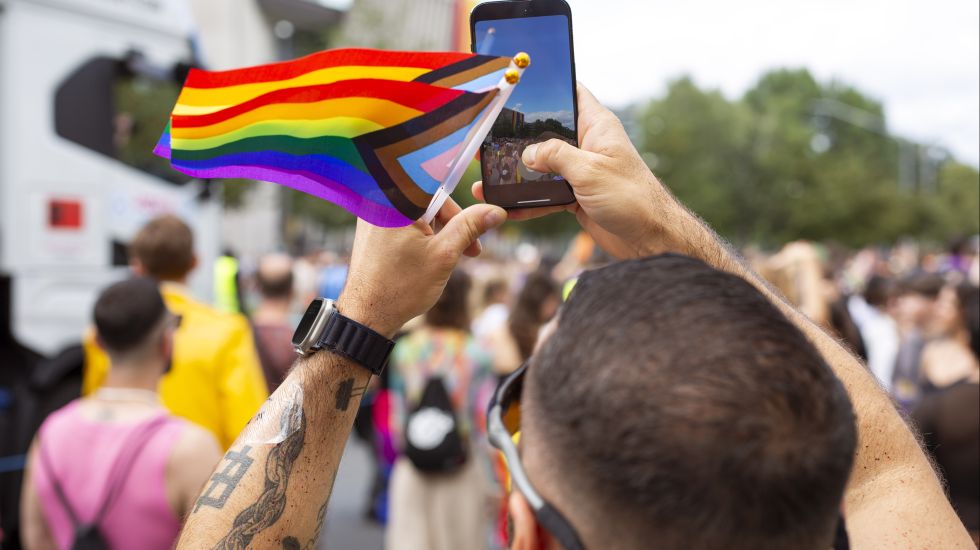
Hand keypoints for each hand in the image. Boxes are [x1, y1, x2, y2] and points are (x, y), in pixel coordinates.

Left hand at [338, 199, 505, 336]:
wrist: (367, 315)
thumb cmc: (400, 287)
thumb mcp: (444, 254)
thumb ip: (470, 227)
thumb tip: (495, 211)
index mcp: (394, 200)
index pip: (437, 182)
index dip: (459, 203)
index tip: (477, 219)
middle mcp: (378, 201)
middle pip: (429, 198)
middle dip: (452, 222)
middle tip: (470, 249)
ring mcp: (373, 215)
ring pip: (419, 211)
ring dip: (439, 231)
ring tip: (449, 258)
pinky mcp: (372, 229)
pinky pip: (404, 221)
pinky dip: (421, 235)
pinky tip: (429, 257)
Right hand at [473, 84, 695, 259]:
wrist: (650, 239)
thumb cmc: (631, 197)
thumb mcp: (589, 171)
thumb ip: (556, 156)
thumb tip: (527, 153)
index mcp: (596, 126)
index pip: (571, 93)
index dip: (548, 86)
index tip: (516, 86)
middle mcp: (587, 144)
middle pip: (547, 133)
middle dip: (518, 138)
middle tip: (487, 138)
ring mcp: (580, 171)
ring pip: (542, 167)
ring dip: (518, 174)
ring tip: (487, 178)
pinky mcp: (576, 195)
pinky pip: (546, 194)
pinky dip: (528, 202)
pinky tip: (507, 208)